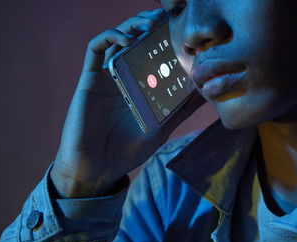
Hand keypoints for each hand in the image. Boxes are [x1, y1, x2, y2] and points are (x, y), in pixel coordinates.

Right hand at [50, 9, 203, 197]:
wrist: (98, 169)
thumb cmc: (127, 151)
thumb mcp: (162, 127)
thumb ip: (181, 109)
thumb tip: (207, 93)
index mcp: (139, 87)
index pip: (152, 54)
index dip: (164, 38)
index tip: (182, 30)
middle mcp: (123, 78)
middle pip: (136, 41)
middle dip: (150, 25)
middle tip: (167, 18)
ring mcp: (105, 77)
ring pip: (117, 39)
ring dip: (133, 26)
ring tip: (151, 23)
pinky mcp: (89, 80)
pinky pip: (95, 49)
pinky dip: (110, 37)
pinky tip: (128, 39)